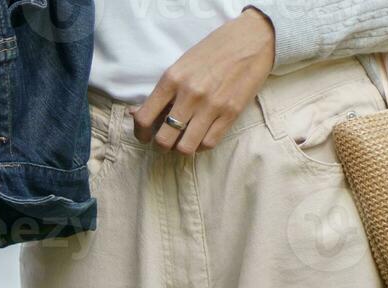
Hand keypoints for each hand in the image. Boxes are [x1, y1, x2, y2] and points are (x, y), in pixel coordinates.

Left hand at [134, 8, 276, 154]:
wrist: (252, 39)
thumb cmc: (213, 51)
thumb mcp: (181, 65)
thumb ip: (161, 92)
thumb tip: (135, 114)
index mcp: (172, 80)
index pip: (144, 118)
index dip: (140, 133)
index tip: (145, 136)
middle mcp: (190, 95)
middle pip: (163, 139)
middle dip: (160, 145)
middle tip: (165, 141)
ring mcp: (212, 105)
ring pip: (185, 147)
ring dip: (180, 148)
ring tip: (182, 141)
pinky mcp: (231, 113)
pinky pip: (209, 143)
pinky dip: (201, 145)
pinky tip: (200, 137)